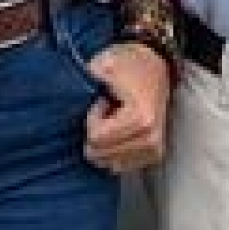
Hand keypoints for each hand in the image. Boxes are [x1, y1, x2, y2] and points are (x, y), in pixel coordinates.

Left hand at [83, 40, 169, 174]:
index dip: (92, 118)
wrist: (156, 66)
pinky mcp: (154, 155)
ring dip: (105, 143)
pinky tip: (119, 133)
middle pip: (101, 154)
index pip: (96, 137)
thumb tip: (72, 87)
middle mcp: (150, 138)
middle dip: (97, 133)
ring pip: (110, 163)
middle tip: (107, 112)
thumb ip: (89, 78)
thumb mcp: (106, 63)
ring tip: (114, 121)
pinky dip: (113, 152)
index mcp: (140, 118)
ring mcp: (154, 149)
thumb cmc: (129, 64)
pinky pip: (122, 166)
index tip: (101, 101)